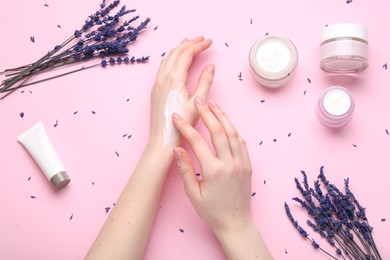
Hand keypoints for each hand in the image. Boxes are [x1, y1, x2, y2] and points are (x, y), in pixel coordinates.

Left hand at [148, 36, 213, 147]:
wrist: (163, 139)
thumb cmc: (182, 125)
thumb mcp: (199, 103)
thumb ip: (205, 82)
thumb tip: (210, 66)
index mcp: (174, 79)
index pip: (187, 54)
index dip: (199, 45)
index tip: (209, 42)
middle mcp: (163, 78)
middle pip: (176, 52)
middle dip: (189, 43)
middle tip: (201, 39)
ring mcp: (157, 83)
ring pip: (167, 58)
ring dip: (179, 49)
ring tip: (188, 43)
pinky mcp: (155, 89)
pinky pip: (162, 66)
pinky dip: (171, 58)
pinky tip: (175, 61)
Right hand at [172, 97, 252, 233]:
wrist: (235, 223)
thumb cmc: (212, 211)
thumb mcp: (193, 194)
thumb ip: (185, 169)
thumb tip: (177, 149)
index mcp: (213, 171)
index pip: (197, 141)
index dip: (186, 127)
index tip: (177, 118)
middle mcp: (229, 164)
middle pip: (218, 130)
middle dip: (207, 113)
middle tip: (198, 101)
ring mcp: (241, 163)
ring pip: (232, 132)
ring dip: (222, 116)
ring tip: (212, 104)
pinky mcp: (248, 164)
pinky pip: (241, 142)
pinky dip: (232, 129)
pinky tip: (226, 122)